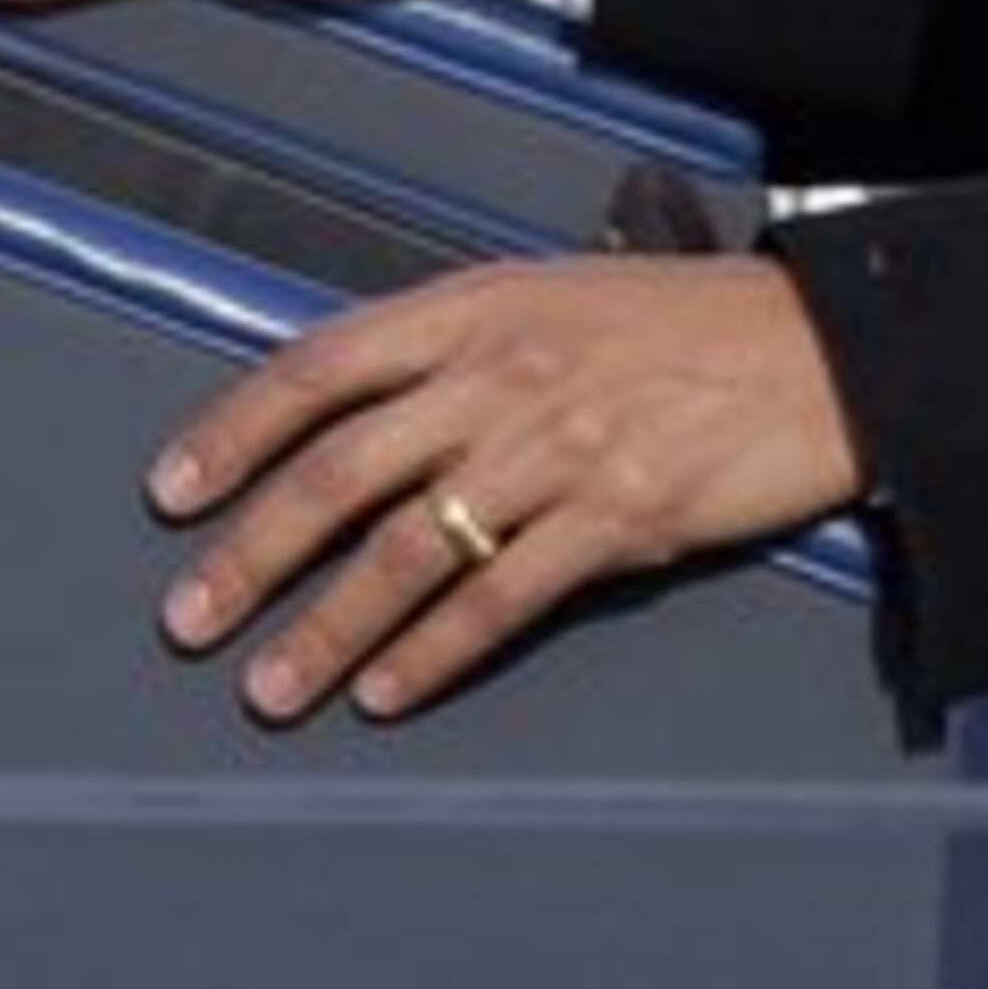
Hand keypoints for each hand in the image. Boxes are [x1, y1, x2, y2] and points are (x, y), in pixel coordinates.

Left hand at [144, 252, 862, 725]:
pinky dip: (434, 654)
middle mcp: (504, 372)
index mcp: (476, 306)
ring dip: (328, 628)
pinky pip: (503, 599)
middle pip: (345, 470)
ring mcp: (561, 447)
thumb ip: (454, 345)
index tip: (172, 491)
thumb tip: (349, 407)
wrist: (816, 347)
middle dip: (253, 549)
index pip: (322, 366)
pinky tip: (388, 694)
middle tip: (187, 616)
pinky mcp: (620, 517)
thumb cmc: (678, 320)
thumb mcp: (550, 295)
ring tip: (269, 686)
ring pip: (410, 549)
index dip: (235, 428)